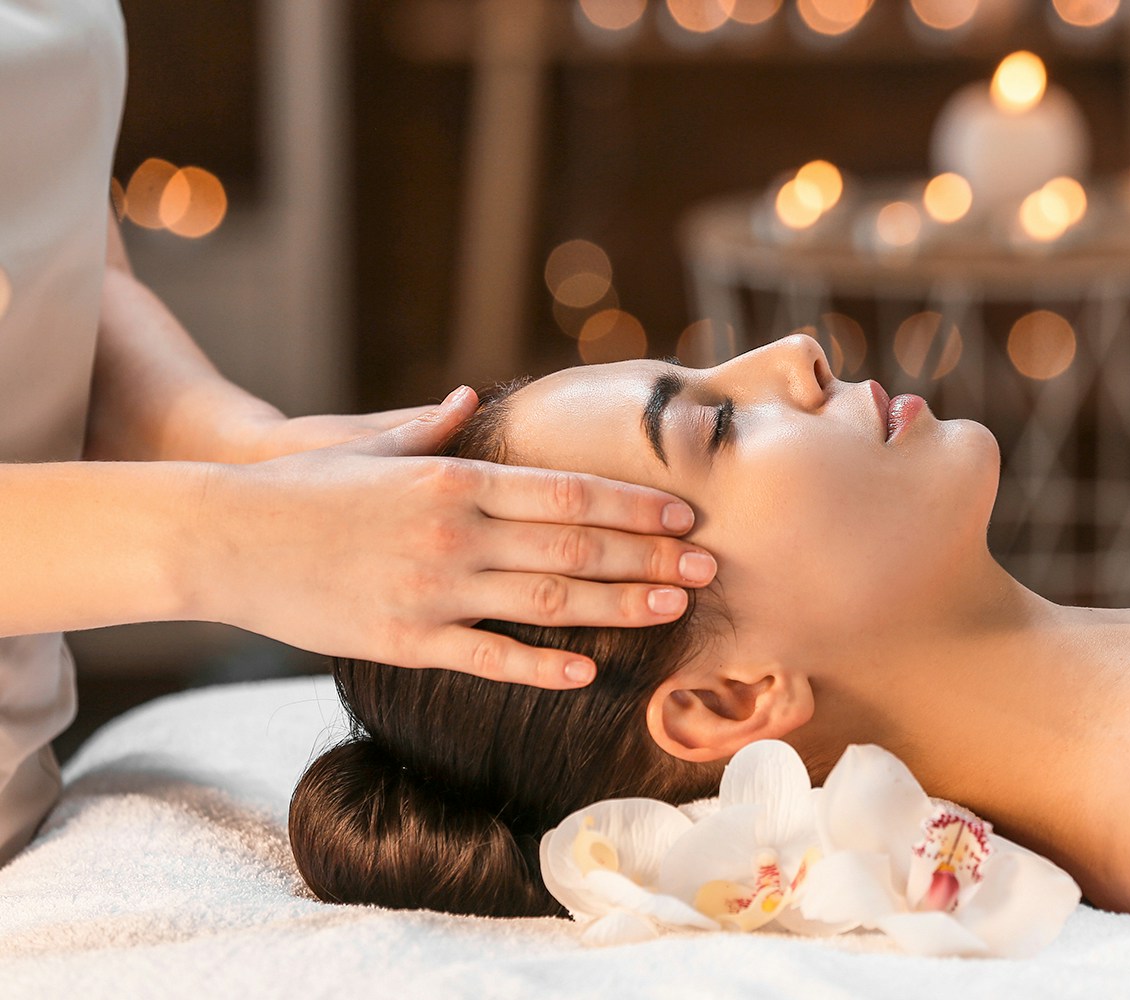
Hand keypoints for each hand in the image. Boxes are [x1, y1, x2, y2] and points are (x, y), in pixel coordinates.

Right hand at [187, 387, 716, 687]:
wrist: (220, 537)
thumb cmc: (301, 487)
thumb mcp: (369, 445)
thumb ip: (430, 426)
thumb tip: (471, 395)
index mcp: (454, 479)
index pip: (567, 493)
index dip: (633, 507)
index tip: (683, 515)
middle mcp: (454, 534)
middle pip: (574, 550)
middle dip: (649, 558)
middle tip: (708, 568)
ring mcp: (432, 591)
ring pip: (548, 605)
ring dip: (619, 608)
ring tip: (674, 609)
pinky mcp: (404, 641)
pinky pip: (488, 659)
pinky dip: (542, 667)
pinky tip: (590, 673)